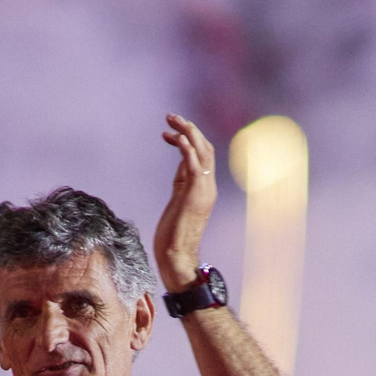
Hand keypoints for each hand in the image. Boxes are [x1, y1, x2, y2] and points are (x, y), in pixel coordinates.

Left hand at [153, 113, 217, 292]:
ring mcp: (203, 191)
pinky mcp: (194, 196)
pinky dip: (187, 149)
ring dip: (187, 133)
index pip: (202, 155)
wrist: (177, 259)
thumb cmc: (173, 237)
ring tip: (172, 120)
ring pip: (203, 152)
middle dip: (189, 129)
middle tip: (170, 116)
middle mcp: (208, 187)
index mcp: (204, 188)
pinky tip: (175, 137)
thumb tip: (182, 166)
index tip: (167, 133)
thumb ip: (182, 184)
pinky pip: (195, 166)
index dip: (188, 140)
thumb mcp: (178, 202)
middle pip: (205, 148)